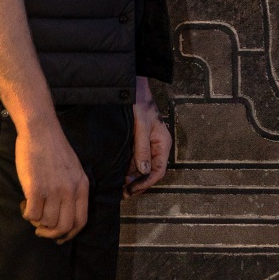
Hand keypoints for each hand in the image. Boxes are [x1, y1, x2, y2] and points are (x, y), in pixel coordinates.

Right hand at [16, 118, 89, 242]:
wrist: (40, 130)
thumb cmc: (53, 147)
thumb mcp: (73, 168)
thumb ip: (72, 189)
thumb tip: (64, 212)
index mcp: (82, 186)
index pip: (81, 221)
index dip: (70, 234)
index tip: (59, 237)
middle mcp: (70, 191)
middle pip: (64, 227)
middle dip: (50, 233)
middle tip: (40, 230)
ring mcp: (54, 191)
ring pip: (46, 222)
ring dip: (37, 221)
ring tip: (31, 208)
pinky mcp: (36, 189)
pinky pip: (32, 214)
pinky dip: (27, 214)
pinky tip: (24, 204)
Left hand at [124, 78, 171, 198]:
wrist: (131, 87)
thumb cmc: (139, 103)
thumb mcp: (141, 126)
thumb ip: (142, 148)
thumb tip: (143, 171)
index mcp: (163, 144)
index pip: (158, 171)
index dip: (145, 183)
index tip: (131, 190)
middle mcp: (156, 147)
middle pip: (149, 171)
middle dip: (136, 182)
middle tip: (121, 192)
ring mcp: (146, 145)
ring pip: (140, 166)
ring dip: (130, 176)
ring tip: (116, 184)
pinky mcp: (137, 141)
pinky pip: (133, 158)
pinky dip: (126, 166)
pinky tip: (115, 171)